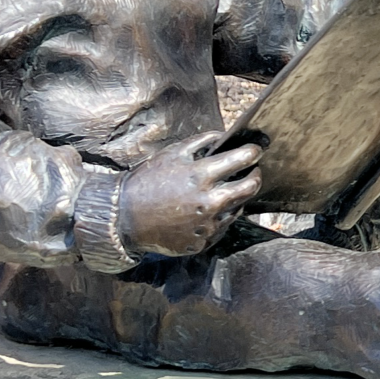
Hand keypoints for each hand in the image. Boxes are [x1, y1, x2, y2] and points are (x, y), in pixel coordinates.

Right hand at [116, 131, 263, 256]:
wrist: (124, 217)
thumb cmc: (147, 181)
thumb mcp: (171, 154)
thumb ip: (201, 142)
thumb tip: (224, 136)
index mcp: (201, 175)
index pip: (242, 159)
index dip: (253, 152)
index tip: (255, 150)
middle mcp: (209, 201)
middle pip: (250, 187)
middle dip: (255, 175)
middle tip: (253, 171)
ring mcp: (206, 225)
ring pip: (238, 208)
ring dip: (237, 198)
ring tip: (225, 191)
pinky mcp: (202, 242)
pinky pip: (221, 227)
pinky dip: (220, 217)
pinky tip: (208, 210)